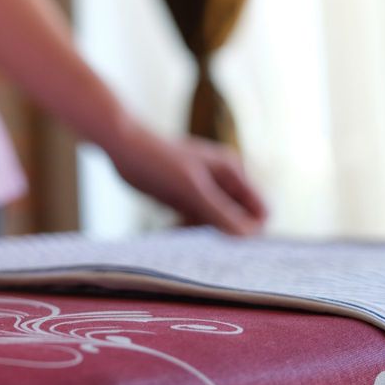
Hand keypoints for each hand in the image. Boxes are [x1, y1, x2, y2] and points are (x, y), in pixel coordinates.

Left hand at [106, 124, 267, 235]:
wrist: (122, 146)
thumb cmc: (158, 161)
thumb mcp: (191, 190)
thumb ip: (220, 213)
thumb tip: (249, 237)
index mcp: (233, 173)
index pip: (262, 211)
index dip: (252, 229)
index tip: (225, 235)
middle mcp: (224, 181)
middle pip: (241, 219)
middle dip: (225, 230)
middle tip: (196, 225)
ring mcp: (205, 189)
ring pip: (219, 222)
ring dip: (203, 229)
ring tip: (180, 221)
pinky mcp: (186, 197)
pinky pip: (198, 221)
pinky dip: (189, 226)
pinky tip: (172, 224)